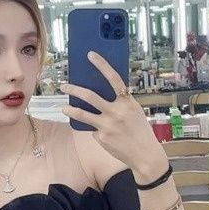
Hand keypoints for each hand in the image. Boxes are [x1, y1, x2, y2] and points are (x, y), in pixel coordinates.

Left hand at [60, 51, 165, 174]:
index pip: (113, 78)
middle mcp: (116, 112)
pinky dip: (95, 129)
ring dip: (70, 109)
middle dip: (74, 89)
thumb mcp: (134, 112)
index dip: (102, 65)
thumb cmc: (140, 131)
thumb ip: (120, 103)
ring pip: (83, 114)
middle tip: (64, 86)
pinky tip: (103, 135)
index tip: (90, 55)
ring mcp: (107, 125)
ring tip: (64, 107)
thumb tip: (99, 94)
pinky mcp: (101, 137)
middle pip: (90, 96)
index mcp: (127, 102)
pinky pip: (93, 129)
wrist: (144, 154)